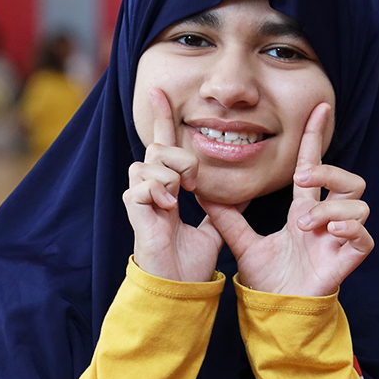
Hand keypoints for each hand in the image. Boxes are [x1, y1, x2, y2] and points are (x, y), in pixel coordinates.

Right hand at [123, 88, 222, 282]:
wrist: (178, 286)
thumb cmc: (189, 263)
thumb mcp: (212, 229)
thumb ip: (223, 208)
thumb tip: (245, 191)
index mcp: (167, 187)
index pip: (164, 144)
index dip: (163, 117)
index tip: (161, 92)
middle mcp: (149, 186)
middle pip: (160, 146)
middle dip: (181, 158)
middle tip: (192, 185)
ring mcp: (138, 195)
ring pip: (154, 160)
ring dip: (174, 176)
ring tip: (178, 200)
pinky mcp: (133, 206)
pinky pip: (147, 181)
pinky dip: (162, 192)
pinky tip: (168, 209)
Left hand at [199, 103, 371, 296]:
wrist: (275, 312)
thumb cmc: (266, 280)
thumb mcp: (241, 243)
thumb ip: (226, 217)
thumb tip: (200, 191)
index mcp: (303, 211)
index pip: (313, 167)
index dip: (314, 139)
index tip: (318, 108)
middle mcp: (325, 220)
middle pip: (347, 180)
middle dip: (329, 172)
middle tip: (302, 182)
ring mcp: (339, 239)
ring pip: (359, 203)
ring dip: (332, 205)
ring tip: (306, 224)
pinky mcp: (347, 259)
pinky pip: (364, 236)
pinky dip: (349, 227)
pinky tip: (329, 230)